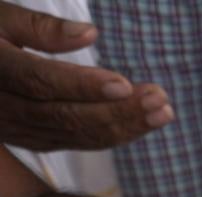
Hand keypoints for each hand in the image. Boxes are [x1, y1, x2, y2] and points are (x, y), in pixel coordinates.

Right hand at [0, 1, 172, 150]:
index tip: (124, 84)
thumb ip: (39, 26)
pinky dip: (109, 136)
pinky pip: (72, 142)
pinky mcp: (26, 138)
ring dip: (123, 127)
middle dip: (116, 111)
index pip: (39, 81)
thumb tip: (90, 35)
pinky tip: (141, 123)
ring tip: (163, 111)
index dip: (82, 86)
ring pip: (72, 134)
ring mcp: (11, 128)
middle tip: (160, 100)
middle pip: (63, 115)